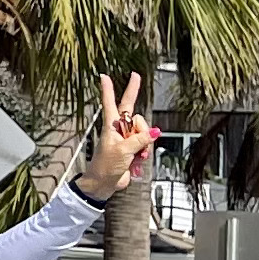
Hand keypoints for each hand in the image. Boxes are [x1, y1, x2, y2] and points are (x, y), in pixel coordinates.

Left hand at [70, 72, 157, 199]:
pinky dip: (145, 153)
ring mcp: (127, 140)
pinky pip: (146, 146)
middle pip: (135, 116)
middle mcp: (119, 130)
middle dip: (139, 117)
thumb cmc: (105, 166)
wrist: (104, 184)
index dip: (109, 89)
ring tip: (134, 156)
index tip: (104, 75)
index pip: (111, 103)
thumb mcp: (123, 151)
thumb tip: (154, 132)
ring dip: (144, 145)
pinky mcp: (134, 150)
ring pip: (145, 133)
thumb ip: (139, 140)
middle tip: (136, 93)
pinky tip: (137, 161)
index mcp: (111, 126)